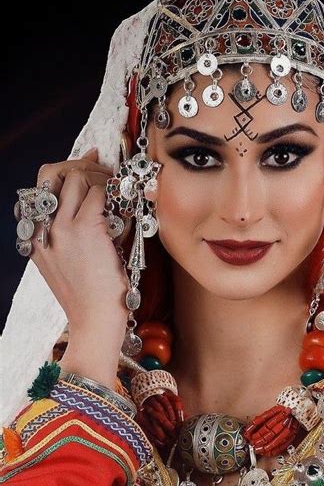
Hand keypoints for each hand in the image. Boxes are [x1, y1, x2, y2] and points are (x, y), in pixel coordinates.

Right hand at [31, 148, 129, 334]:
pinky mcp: (85, 229)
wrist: (95, 322)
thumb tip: (97, 195)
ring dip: (101, 176)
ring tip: (119, 191)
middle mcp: (42, 229)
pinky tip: (124, 206)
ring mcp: (61, 228)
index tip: (90, 162)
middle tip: (105, 173)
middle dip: (81, 165)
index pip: (41, 188)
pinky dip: (114, 193)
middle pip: (52, 172)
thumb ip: (77, 232)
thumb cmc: (93, 298)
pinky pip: (99, 192)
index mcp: (35, 238)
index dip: (66, 168)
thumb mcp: (73, 264)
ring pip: (76, 176)